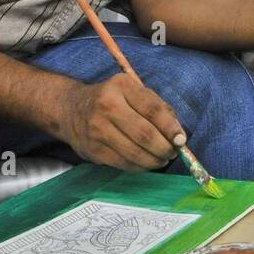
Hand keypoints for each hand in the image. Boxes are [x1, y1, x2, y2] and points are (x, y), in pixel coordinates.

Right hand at [55, 74, 183, 170]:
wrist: (71, 109)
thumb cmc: (112, 99)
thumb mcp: (133, 91)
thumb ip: (157, 107)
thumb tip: (178, 135)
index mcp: (121, 86)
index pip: (152, 109)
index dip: (170, 127)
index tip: (181, 140)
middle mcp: (107, 106)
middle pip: (144, 134)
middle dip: (164, 148)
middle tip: (173, 153)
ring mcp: (97, 129)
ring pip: (135, 153)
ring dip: (154, 160)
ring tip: (162, 159)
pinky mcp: (92, 150)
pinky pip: (123, 163)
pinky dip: (140, 166)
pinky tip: (146, 162)